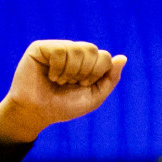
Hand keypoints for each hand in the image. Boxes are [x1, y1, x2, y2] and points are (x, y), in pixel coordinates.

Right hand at [0, 40, 126, 143]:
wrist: (38, 114)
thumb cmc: (64, 106)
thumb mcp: (94, 97)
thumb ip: (110, 79)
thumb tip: (123, 57)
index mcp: (86, 61)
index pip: (104, 56)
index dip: (97, 73)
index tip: (83, 85)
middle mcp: (72, 51)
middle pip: (92, 50)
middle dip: (85, 72)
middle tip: (71, 83)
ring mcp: (57, 47)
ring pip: (77, 49)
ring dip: (71, 72)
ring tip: (59, 81)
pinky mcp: (41, 48)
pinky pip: (60, 50)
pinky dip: (58, 68)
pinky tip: (50, 76)